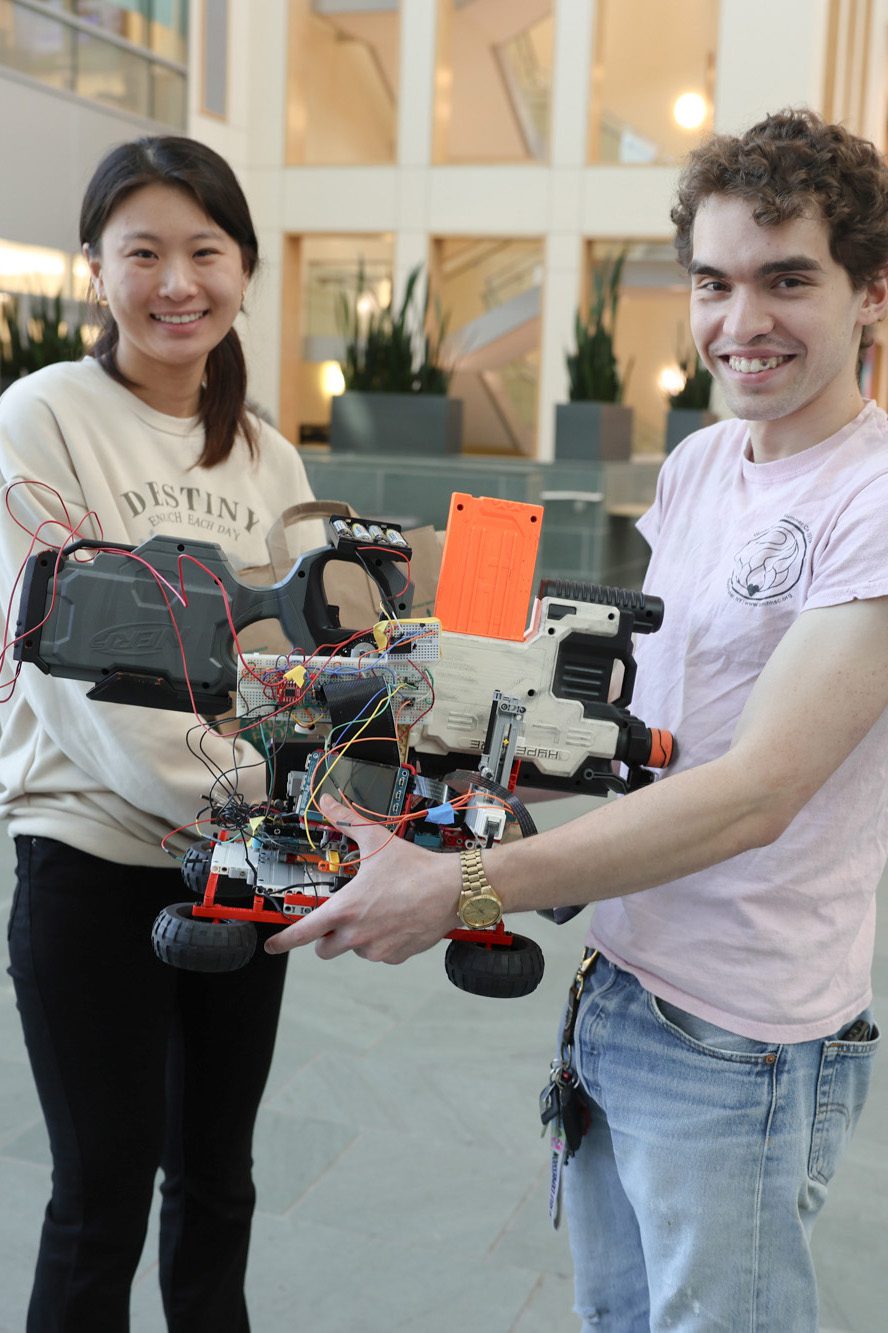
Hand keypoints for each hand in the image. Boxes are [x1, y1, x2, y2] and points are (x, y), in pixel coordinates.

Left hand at [264, 795, 461, 962]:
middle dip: (328, 937)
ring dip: (359, 937)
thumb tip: (329, 802)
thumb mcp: (377, 840)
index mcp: (345, 908)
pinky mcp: (395, 956)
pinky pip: (379, 954)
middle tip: (344, 917)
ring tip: (380, 912)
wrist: (452, 889)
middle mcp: (356, 933)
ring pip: (354, 949)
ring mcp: (376, 948)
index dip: (283, 940)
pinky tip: (396, 921)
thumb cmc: (415, 868)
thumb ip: (347, 821)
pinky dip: (382, 942)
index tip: (272, 945)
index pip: (303, 932)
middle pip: (325, 948)